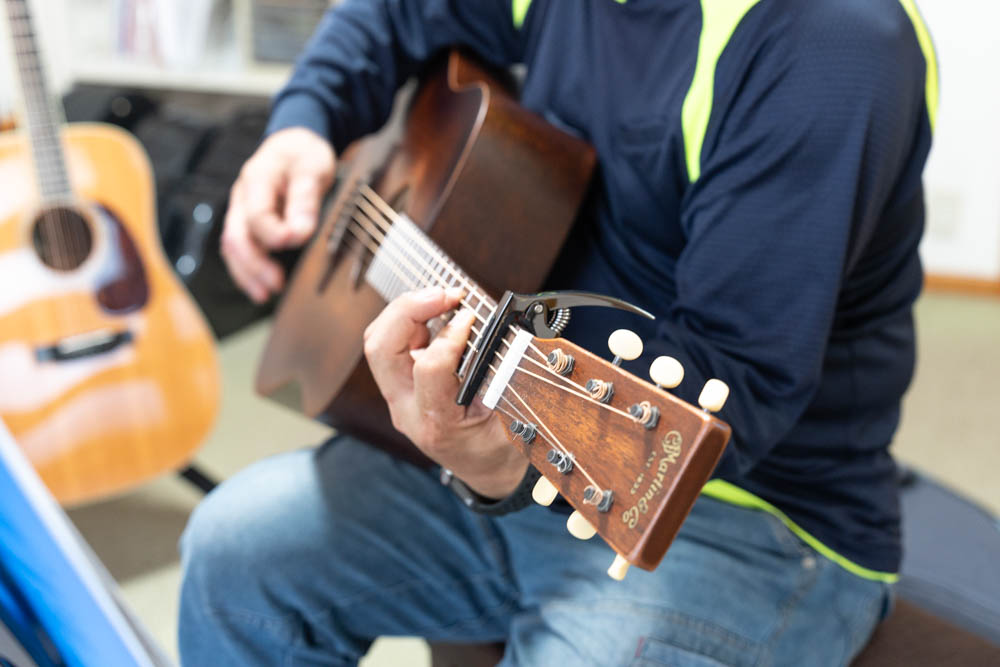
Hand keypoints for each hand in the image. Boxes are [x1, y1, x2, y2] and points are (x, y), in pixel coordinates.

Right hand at [221, 127, 335, 302]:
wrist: (294, 145)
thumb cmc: (304, 156)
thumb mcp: (312, 168)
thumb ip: (305, 199)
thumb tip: (300, 233)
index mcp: (256, 179)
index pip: (256, 214)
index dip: (273, 233)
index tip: (295, 241)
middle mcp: (242, 197)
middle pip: (236, 236)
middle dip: (254, 264)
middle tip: (276, 284)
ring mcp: (241, 212)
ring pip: (233, 247)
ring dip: (247, 274)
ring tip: (265, 294)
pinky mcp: (248, 224)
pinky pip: (239, 250)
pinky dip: (247, 271)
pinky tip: (260, 288)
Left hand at [363, 287, 528, 498]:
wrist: (487, 470)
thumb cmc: (501, 447)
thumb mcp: (513, 419)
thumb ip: (506, 380)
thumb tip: (503, 332)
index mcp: (437, 424)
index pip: (429, 370)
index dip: (450, 337)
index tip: (472, 317)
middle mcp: (407, 411)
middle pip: (381, 349)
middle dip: (409, 309)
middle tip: (446, 294)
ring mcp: (399, 398)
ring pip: (378, 341)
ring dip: (406, 311)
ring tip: (441, 299)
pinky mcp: (399, 386)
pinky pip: (390, 344)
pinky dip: (409, 320)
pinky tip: (435, 312)